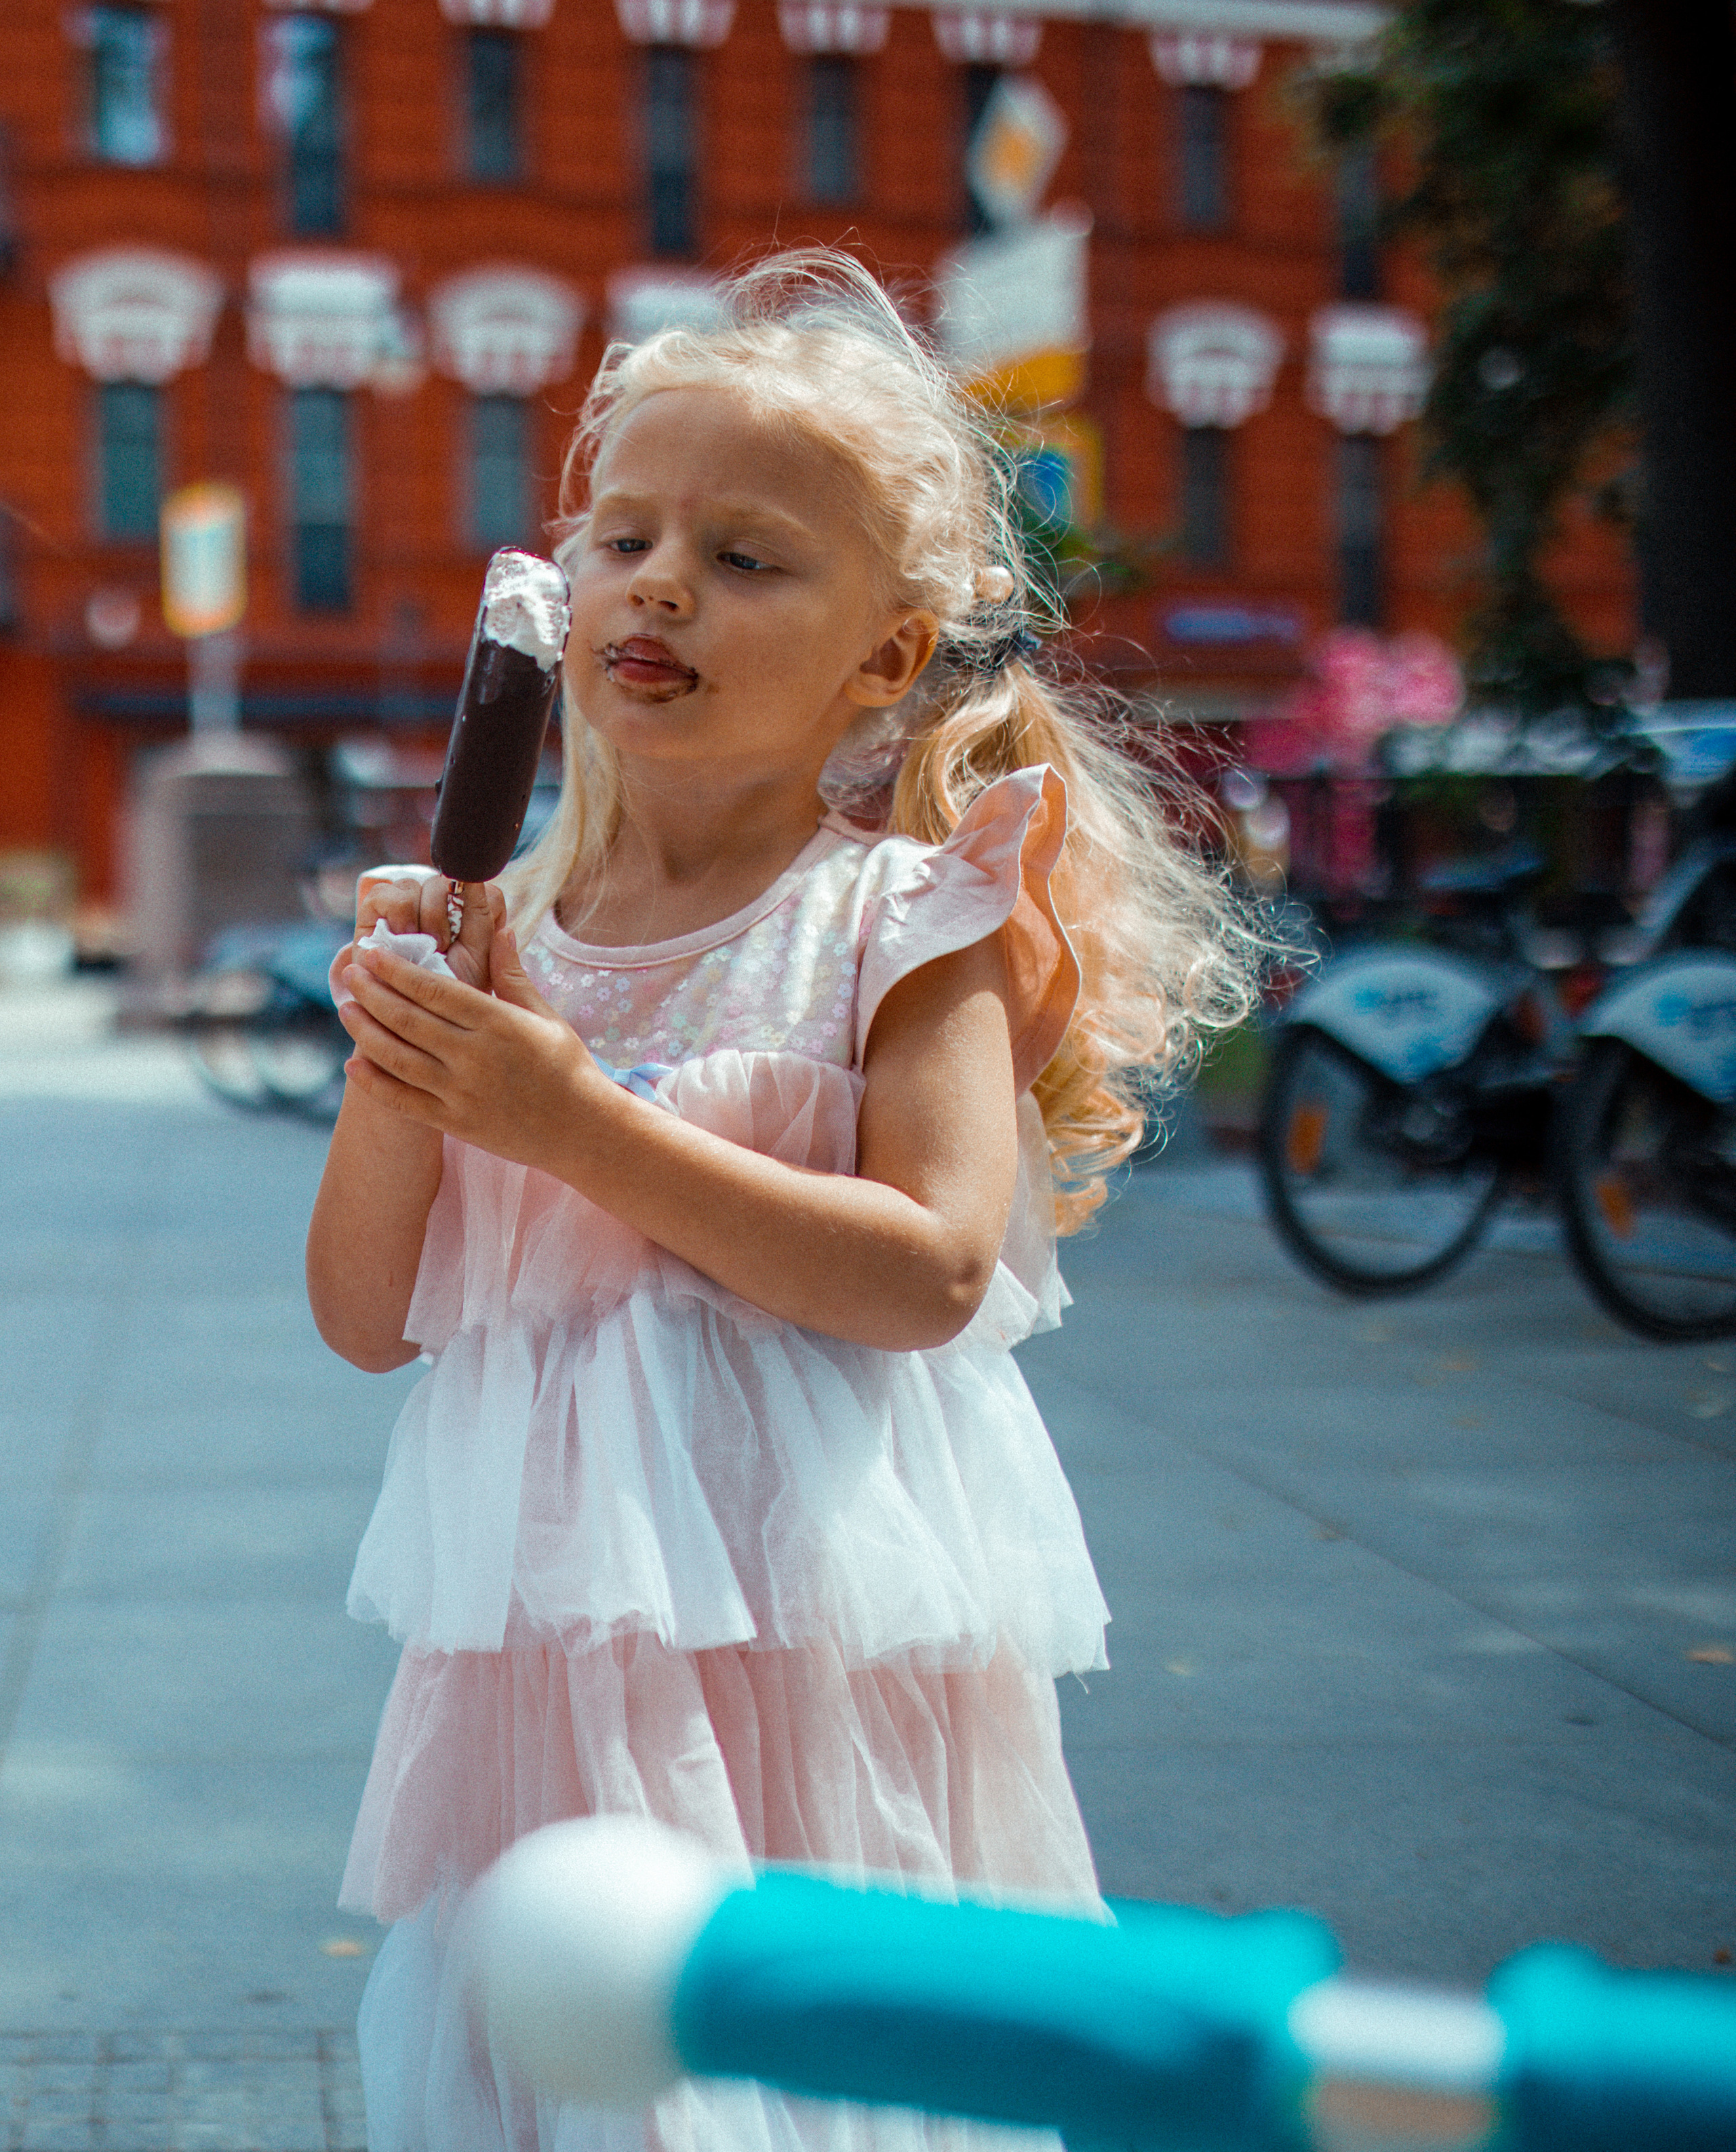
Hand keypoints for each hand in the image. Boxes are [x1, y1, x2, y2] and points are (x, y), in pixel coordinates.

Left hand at [338, 922, 613, 1166]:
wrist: (583, 1130)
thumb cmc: (568, 1067)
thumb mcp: (546, 1016)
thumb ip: (513, 975)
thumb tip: (500, 929)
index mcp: (497, 1023)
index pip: (434, 989)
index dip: (396, 969)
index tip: (372, 953)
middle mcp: (474, 1056)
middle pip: (408, 1018)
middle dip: (372, 993)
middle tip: (349, 972)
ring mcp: (461, 1092)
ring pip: (399, 1057)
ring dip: (366, 1031)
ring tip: (346, 1009)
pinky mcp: (455, 1123)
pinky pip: (404, 1101)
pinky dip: (375, 1083)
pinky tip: (353, 1064)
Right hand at [346, 872, 503, 993]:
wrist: (418, 1017)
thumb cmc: (451, 992)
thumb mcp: (479, 958)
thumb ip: (485, 919)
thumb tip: (477, 882)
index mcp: (466, 913)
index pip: (478, 886)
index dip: (478, 906)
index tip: (474, 937)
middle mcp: (435, 904)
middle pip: (447, 881)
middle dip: (447, 914)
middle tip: (443, 945)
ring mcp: (405, 905)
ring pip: (419, 884)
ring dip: (425, 916)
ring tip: (422, 945)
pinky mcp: (375, 912)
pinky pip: (386, 892)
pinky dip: (398, 911)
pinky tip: (401, 936)